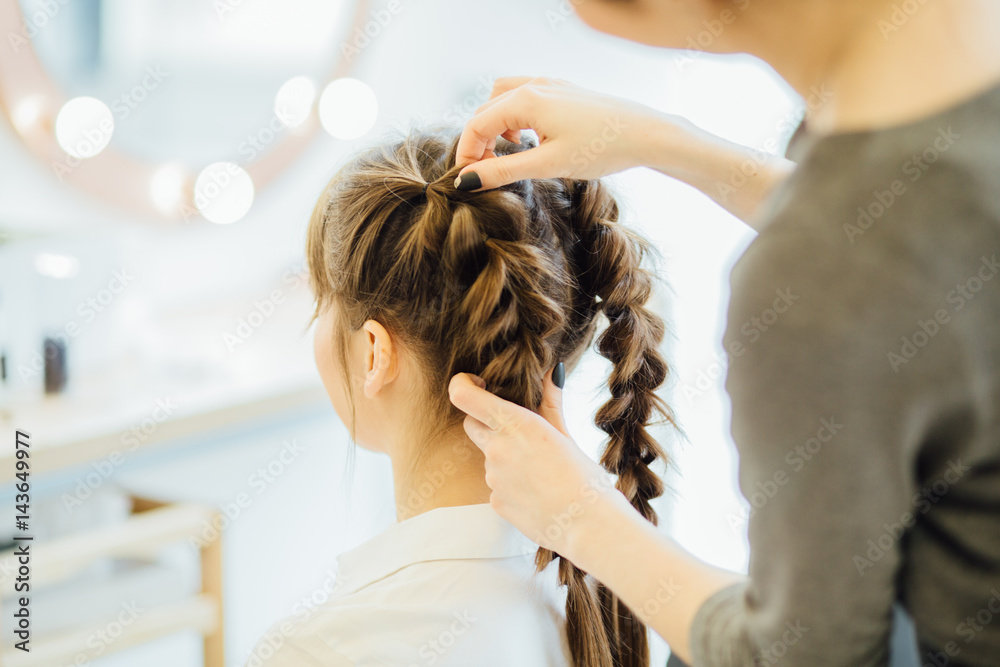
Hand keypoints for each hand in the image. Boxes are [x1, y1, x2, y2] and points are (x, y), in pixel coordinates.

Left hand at [448, 370, 618, 556]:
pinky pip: (497, 486)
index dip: (462, 385)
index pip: (462, 396)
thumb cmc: (584, 477)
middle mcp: (497, 448)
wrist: (588, 527)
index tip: (478, 384)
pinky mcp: (496, 502)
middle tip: (517, 429)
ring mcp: (493, 478)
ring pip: (489, 458)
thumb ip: (550, 402)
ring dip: (507, 458)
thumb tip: (553, 372)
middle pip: (471, 424)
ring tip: (542, 471)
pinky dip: (512, 485)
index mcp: (515, 424)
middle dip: (486, 421)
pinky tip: (539, 493)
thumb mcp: (566, 434)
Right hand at [454, 77, 663, 190]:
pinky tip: (528, 139)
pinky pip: (524, 96)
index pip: (476, 123)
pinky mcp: (563, 91)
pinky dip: (514, 116)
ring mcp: (550, 84)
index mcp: (526, 99)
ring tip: (505, 153)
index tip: (466, 180)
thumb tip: (468, 181)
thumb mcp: (548, 165)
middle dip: (477, 141)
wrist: (645, 134)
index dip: (465, 153)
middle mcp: (534, 85)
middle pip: (486, 109)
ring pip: (503, 99)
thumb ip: (504, 171)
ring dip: (495, 125)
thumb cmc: (601, 148)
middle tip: (482, 173)